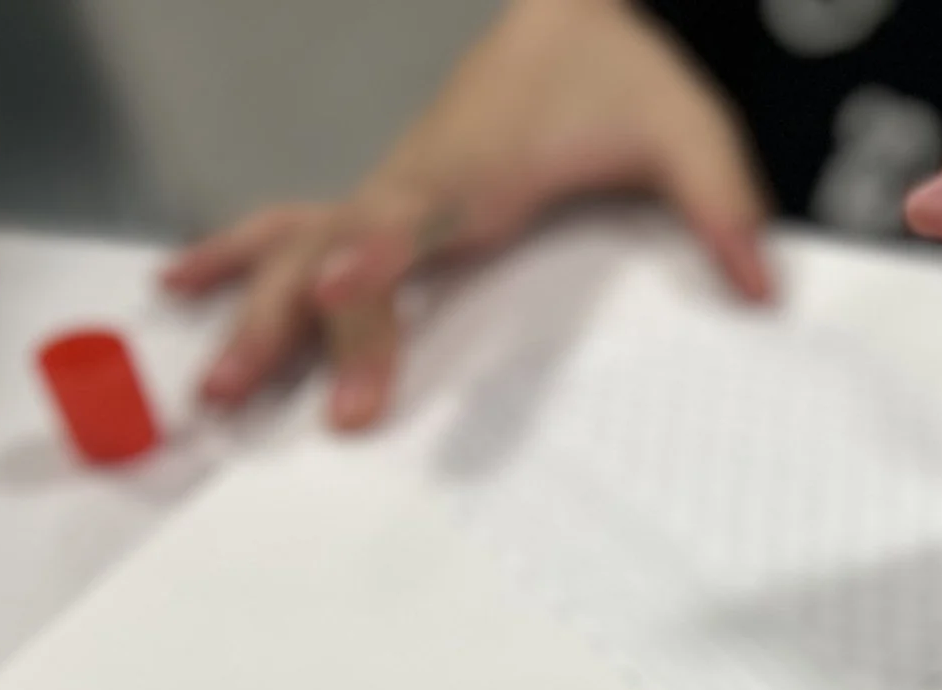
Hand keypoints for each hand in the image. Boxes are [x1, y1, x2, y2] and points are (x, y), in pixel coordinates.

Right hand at [162, 0, 770, 429]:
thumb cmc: (622, 73)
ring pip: (295, 245)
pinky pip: (293, 224)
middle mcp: (419, 181)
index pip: (410, 220)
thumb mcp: (689, 131)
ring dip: (249, 310)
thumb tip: (761, 287)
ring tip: (210, 386)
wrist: (572, 12)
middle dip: (295, 326)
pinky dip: (235, 252)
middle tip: (262, 400)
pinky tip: (180, 288)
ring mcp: (392, 189)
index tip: (345, 293)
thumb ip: (722, 206)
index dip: (374, 260)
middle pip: (333, 253)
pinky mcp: (387, 197)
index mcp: (479, 168)